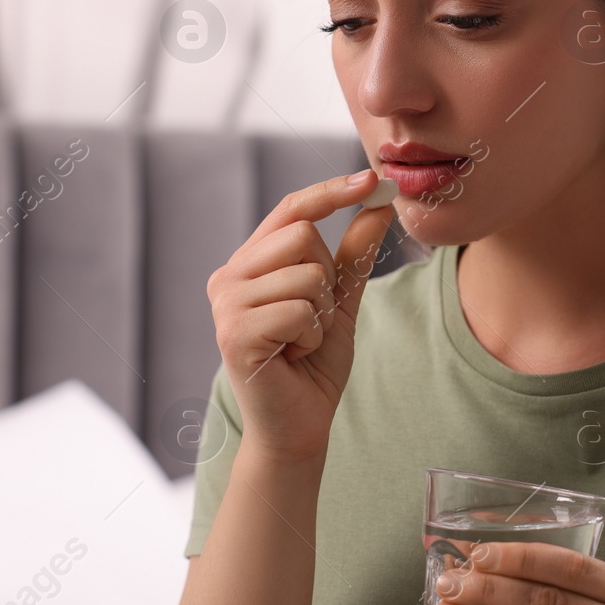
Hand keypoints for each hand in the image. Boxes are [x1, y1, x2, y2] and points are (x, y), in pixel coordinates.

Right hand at [206, 169, 396, 461]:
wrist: (299, 426)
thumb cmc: (313, 365)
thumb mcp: (340, 300)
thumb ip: (354, 252)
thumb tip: (379, 202)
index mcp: (248, 264)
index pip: (290, 210)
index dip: (331, 191)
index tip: (373, 178)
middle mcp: (228, 277)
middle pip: (301, 236)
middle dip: (326, 279)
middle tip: (312, 320)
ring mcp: (226, 305)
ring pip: (305, 275)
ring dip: (320, 314)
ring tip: (300, 342)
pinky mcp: (234, 334)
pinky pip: (299, 311)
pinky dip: (311, 337)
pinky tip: (293, 357)